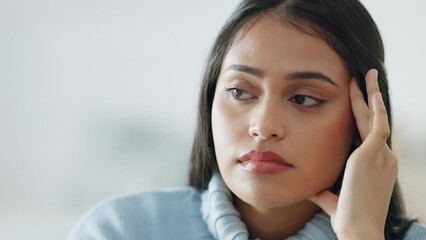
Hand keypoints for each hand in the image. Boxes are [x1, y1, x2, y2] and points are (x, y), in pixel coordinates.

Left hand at [309, 69, 397, 239]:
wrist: (359, 230)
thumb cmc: (349, 219)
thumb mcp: (334, 200)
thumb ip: (324, 192)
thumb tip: (310, 189)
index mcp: (375, 165)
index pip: (368, 134)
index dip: (363, 116)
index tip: (355, 102)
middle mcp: (383, 157)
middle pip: (374, 120)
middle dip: (369, 97)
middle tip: (365, 77)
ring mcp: (381, 155)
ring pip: (375, 116)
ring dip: (370, 94)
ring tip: (366, 74)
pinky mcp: (373, 154)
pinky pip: (377, 124)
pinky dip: (375, 107)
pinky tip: (370, 91)